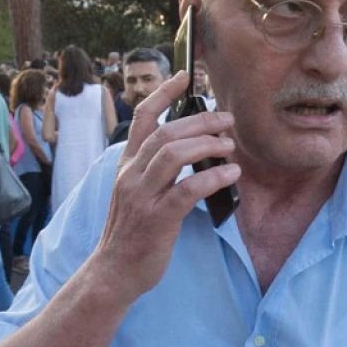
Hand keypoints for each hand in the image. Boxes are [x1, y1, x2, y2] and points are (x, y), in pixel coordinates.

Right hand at [94, 71, 238, 303]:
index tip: (184, 76)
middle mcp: (132, 174)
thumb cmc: (132, 233)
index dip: (163, 93)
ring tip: (230, 145)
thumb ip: (154, 169)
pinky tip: (232, 174)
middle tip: (226, 118)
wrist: (114, 271)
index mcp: (127, 165)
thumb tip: (189, 148)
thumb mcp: (136, 192)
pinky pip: (188, 189)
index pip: (143, 117)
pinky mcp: (158, 218)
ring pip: (174, 154)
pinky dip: (214, 177)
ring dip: (208, 144)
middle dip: (200, 120)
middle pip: (166, 132)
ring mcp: (142, 196)